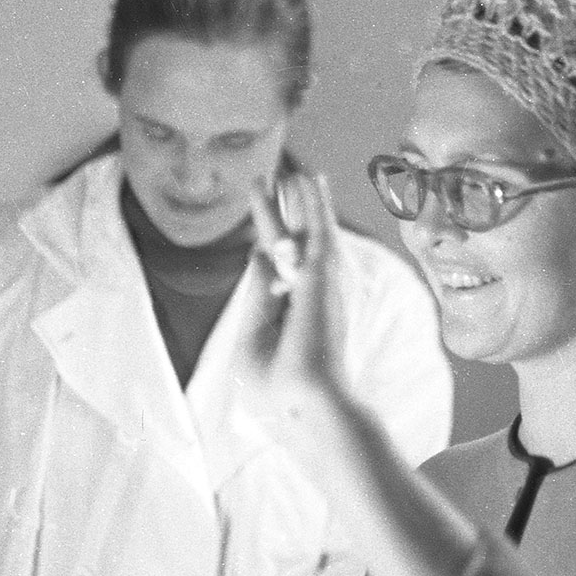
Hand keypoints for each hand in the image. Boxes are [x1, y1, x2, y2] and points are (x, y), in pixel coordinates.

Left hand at [244, 172, 352, 416]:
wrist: (304, 404)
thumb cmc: (279, 386)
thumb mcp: (252, 337)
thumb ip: (256, 293)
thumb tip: (259, 249)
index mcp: (288, 314)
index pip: (275, 271)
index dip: (265, 252)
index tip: (263, 247)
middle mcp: (306, 295)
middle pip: (289, 242)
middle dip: (277, 211)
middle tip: (267, 180)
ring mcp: (317, 285)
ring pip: (305, 230)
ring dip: (298, 200)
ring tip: (291, 171)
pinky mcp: (323, 277)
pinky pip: (319, 230)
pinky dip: (316, 203)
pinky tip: (310, 178)